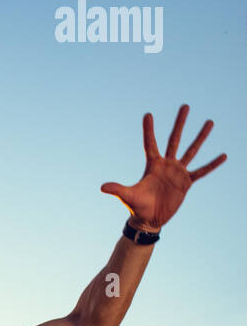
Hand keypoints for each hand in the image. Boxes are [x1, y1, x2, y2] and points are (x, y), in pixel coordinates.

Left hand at [100, 105, 225, 230]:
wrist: (150, 219)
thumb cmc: (137, 207)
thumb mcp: (128, 196)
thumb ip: (117, 189)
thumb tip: (102, 187)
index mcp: (152, 165)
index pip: (150, 143)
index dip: (149, 130)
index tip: (148, 114)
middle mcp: (166, 164)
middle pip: (174, 139)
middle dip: (180, 123)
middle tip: (185, 106)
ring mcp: (178, 172)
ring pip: (191, 150)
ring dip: (200, 137)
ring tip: (210, 122)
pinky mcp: (186, 183)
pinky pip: (202, 171)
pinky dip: (212, 164)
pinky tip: (223, 155)